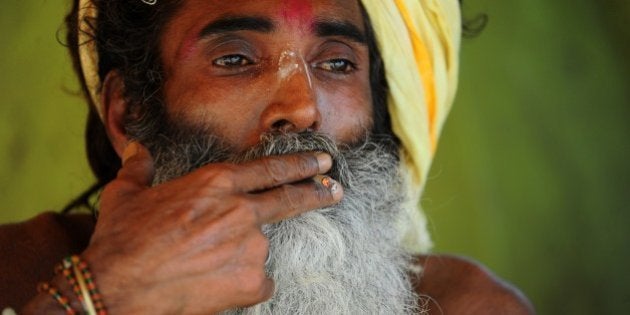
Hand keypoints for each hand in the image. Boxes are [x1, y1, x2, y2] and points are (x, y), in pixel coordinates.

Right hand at [82, 142, 341, 313]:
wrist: (118, 288)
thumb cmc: (122, 240)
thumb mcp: (125, 194)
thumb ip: (139, 167)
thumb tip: (136, 148)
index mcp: (215, 184)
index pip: (269, 169)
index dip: (299, 165)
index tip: (321, 164)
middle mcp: (240, 210)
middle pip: (289, 199)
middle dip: (316, 193)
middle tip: (335, 191)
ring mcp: (250, 246)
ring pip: (260, 248)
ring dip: (243, 254)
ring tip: (207, 264)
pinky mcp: (252, 281)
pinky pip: (258, 281)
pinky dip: (244, 284)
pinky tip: (216, 285)